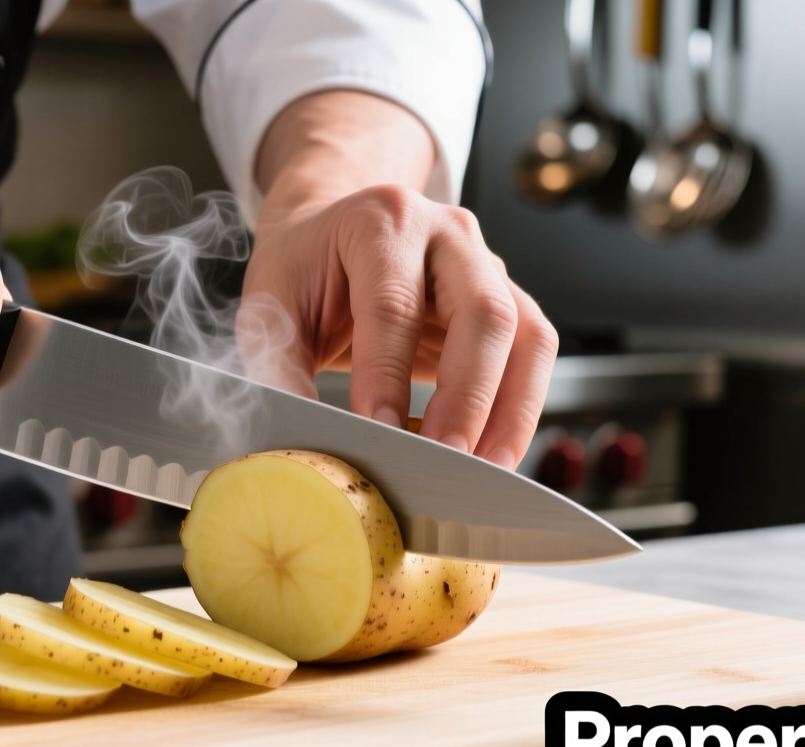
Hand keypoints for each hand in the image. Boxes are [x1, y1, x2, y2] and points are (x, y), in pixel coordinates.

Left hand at [241, 92, 557, 468]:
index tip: (380, 430)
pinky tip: (496, 450)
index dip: (389, 372)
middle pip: (482, 312)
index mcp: (381, 221)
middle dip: (467, 397)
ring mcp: (487, 264)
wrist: (332, 233)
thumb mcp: (270, 306)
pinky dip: (522, 406)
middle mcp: (447, 233)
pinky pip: (534, 352)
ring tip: (485, 468)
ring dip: (512, 409)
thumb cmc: (306, 268)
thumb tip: (296, 440)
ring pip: (526, 334)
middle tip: (444, 459)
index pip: (394, 303)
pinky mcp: (509, 299)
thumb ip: (278, 368)